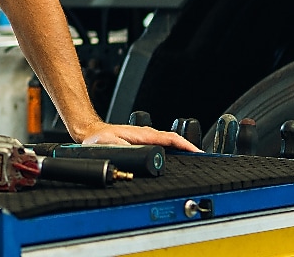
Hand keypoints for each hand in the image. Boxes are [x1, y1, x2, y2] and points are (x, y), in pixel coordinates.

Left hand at [77, 121, 201, 152]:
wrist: (91, 134)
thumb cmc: (99, 139)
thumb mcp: (111, 145)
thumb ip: (123, 151)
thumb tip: (135, 158)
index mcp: (144, 135)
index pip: (170, 138)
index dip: (185, 145)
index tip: (197, 152)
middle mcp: (147, 135)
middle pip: (174, 141)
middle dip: (189, 149)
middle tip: (202, 159)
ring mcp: (146, 138)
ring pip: (170, 143)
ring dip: (183, 150)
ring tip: (195, 159)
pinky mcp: (144, 142)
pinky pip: (163, 145)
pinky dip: (174, 151)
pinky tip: (177, 158)